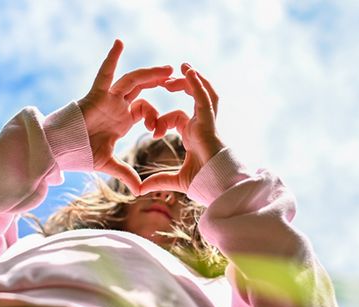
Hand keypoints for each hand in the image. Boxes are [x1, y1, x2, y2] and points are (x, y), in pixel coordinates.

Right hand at [78, 40, 169, 195]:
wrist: (59, 151)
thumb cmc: (79, 155)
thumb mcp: (108, 164)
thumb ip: (125, 173)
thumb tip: (138, 191)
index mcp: (121, 120)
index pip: (145, 110)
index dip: (155, 116)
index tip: (157, 131)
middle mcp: (116, 106)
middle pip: (142, 89)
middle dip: (158, 82)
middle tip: (176, 78)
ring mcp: (107, 99)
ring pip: (132, 81)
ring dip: (149, 74)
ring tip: (167, 69)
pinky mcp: (95, 95)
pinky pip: (105, 73)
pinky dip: (111, 58)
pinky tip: (120, 43)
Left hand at [139, 64, 225, 194]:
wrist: (218, 185)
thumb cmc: (203, 182)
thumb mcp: (175, 179)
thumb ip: (157, 181)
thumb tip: (140, 189)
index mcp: (194, 134)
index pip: (177, 118)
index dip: (162, 121)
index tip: (153, 132)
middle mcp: (202, 124)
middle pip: (193, 97)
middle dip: (180, 86)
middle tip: (165, 80)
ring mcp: (207, 121)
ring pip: (203, 92)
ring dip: (193, 78)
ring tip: (183, 66)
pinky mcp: (209, 121)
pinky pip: (204, 97)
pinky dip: (197, 84)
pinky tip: (189, 72)